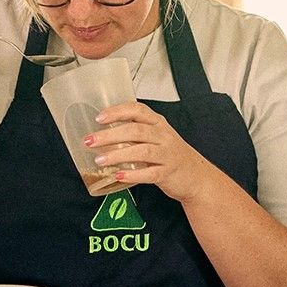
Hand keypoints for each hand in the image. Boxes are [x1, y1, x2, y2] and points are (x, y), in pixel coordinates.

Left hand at [84, 101, 205, 203]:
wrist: (197, 176)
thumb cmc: (171, 155)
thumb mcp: (156, 138)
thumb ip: (135, 134)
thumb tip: (103, 134)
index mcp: (158, 124)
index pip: (138, 110)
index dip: (118, 112)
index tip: (99, 118)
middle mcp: (164, 136)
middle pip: (135, 130)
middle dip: (110, 135)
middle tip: (90, 141)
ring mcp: (167, 154)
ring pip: (141, 151)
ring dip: (118, 155)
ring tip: (99, 159)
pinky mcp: (168, 173)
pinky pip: (150, 173)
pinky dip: (133, 174)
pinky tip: (118, 176)